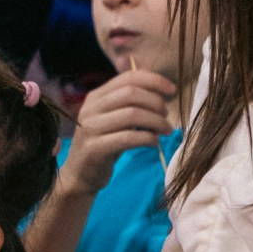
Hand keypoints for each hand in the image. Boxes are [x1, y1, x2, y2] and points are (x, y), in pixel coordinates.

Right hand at [61, 68, 177, 195]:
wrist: (80, 173)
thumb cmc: (104, 144)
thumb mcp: (114, 118)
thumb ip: (130, 103)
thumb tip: (160, 89)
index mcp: (96, 97)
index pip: (128, 78)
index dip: (154, 81)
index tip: (172, 90)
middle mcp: (90, 108)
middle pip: (131, 93)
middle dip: (156, 103)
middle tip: (166, 116)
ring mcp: (90, 128)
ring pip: (132, 114)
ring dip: (156, 121)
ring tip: (165, 130)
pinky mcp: (94, 148)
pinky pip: (128, 138)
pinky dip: (147, 138)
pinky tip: (154, 142)